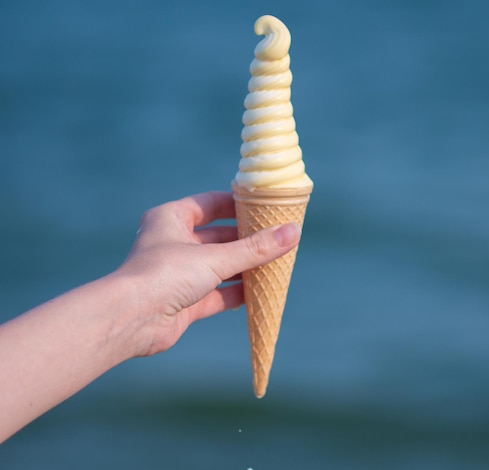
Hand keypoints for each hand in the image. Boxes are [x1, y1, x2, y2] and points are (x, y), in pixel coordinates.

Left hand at [114, 191, 300, 356]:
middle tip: (278, 238)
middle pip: (217, 237)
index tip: (265, 207)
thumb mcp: (216, 257)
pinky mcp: (183, 302)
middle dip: (247, 240)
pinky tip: (260, 292)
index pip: (209, 204)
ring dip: (244, 267)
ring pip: (218, 267)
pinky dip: (237, 293)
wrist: (130, 320)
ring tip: (276, 263)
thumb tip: (293, 232)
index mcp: (171, 219)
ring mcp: (178, 274)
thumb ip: (256, 248)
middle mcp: (173, 244)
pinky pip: (217, 294)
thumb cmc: (165, 275)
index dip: (237, 204)